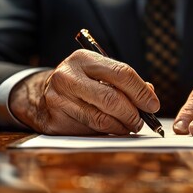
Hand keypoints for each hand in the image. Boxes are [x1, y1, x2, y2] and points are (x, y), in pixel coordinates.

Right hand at [9, 49, 159, 134]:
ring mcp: (59, 100)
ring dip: (122, 126)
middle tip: (142, 121)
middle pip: (112, 99)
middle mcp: (68, 77)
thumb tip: (150, 95)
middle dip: (133, 113)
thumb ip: (125, 82)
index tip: (153, 105)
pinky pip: (90, 131)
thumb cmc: (79, 83)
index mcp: (83, 59)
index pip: (121, 73)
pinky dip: (108, 133)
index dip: (141, 92)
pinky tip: (114, 130)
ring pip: (102, 119)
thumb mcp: (99, 73)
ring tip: (130, 126)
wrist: (39, 96)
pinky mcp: (55, 121)